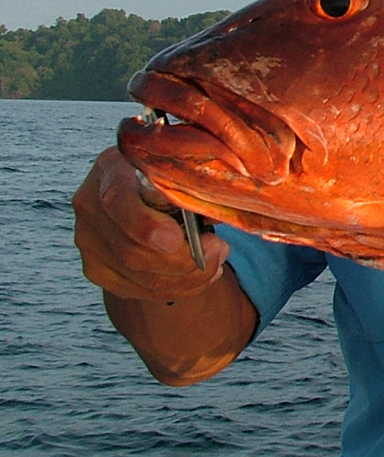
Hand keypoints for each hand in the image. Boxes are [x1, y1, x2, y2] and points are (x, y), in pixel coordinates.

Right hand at [72, 146, 229, 301]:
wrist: (136, 183)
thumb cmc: (164, 172)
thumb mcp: (179, 166)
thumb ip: (195, 186)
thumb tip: (217, 215)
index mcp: (111, 169)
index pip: (118, 200)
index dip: (145, 226)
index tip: (176, 239)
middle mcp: (90, 206)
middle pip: (132, 251)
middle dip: (184, 260)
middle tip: (220, 250)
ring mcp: (89, 241)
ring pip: (138, 276)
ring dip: (186, 277)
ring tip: (216, 262)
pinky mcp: (96, 268)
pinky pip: (137, 290)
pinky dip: (175, 288)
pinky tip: (199, 276)